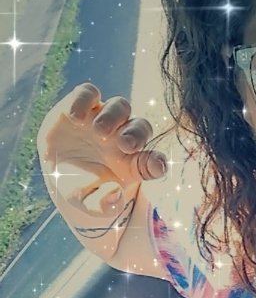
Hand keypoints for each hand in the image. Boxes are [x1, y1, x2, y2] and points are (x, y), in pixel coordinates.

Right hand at [37, 82, 167, 216]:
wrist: (56, 169)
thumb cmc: (81, 185)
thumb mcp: (88, 201)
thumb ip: (102, 204)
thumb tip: (114, 195)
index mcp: (132, 162)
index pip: (153, 161)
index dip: (157, 163)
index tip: (157, 166)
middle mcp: (122, 137)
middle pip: (141, 127)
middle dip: (137, 134)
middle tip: (126, 145)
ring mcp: (104, 118)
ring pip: (120, 106)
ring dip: (113, 116)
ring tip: (99, 131)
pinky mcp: (81, 106)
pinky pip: (89, 93)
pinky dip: (84, 100)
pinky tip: (76, 117)